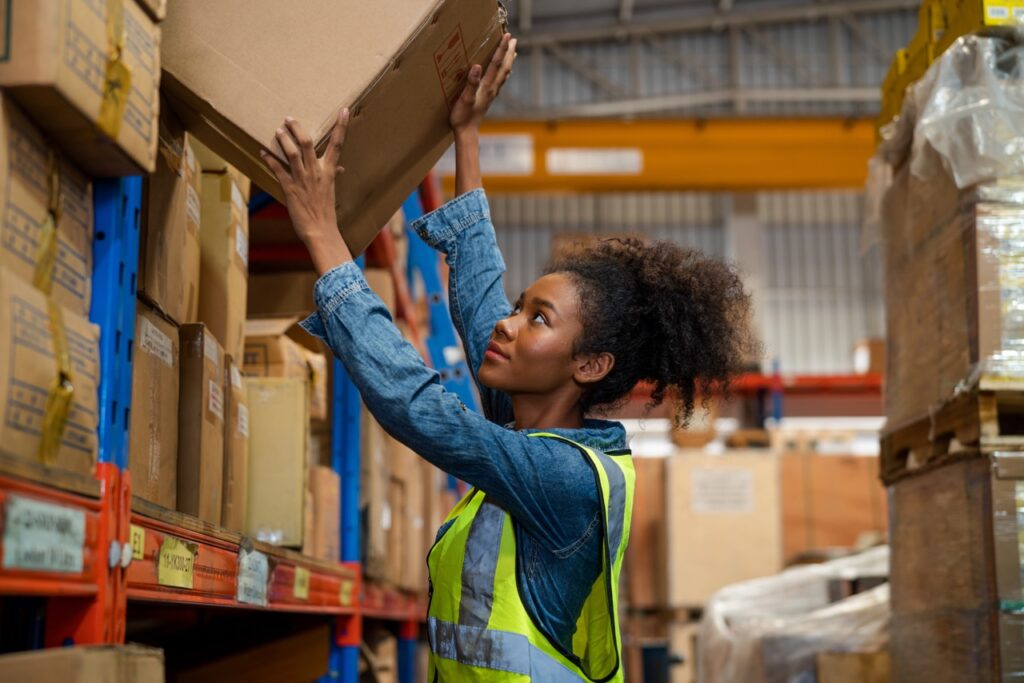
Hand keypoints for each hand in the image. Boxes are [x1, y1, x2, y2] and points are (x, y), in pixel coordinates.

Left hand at [262, 109, 352, 273]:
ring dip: (283, 139)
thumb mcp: (331, 190)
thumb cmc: (326, 212)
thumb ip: (332, 175)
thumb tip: (339, 167)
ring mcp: (303, 179)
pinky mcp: (290, 188)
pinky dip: (269, 159)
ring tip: (277, 129)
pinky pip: (278, 170)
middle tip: (289, 118)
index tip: (344, 110)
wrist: (320, 231)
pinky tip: (262, 151)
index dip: (341, 126)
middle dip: (297, 128)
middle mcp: (317, 172)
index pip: (338, 145)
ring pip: (292, 153)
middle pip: (308, 142)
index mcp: (329, 172)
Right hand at [449, 33, 516, 133]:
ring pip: (504, 74)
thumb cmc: (463, 116)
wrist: (467, 133)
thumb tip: (476, 66)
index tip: (507, 35)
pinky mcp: (489, 98)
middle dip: (509, 52)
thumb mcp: (464, 98)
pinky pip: (500, 81)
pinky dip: (504, 72)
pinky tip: (503, 73)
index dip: (501, 48)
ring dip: (509, 61)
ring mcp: (492, 94)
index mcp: (487, 86)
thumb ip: (471, 82)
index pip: (496, 63)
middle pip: (504, 67)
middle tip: (514, 39)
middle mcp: (492, 88)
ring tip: (513, 52)